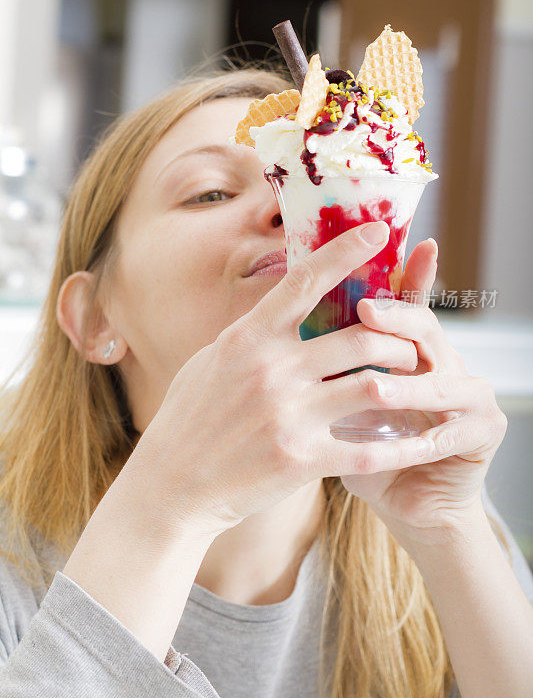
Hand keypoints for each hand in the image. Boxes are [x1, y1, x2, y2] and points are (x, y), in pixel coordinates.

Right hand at [130, 221, 428, 539]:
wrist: (171, 485)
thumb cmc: (188, 419)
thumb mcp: (211, 360)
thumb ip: (252, 334)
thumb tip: (284, 304)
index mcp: (247, 339)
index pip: (303, 281)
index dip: (345, 250)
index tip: (378, 229)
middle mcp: (270, 370)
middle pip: (358, 337)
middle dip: (397, 339)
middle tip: (412, 345)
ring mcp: (287, 415)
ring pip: (371, 385)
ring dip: (403, 381)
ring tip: (416, 383)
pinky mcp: (300, 460)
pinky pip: (367, 450)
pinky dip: (400, 446)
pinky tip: (419, 443)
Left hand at [339, 240, 507, 550]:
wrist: (406, 501)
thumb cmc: (360, 449)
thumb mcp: (337, 402)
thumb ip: (323, 364)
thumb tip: (277, 321)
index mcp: (408, 347)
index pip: (400, 302)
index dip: (392, 272)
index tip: (379, 237)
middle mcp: (442, 359)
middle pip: (422, 326)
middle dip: (395, 318)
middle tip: (366, 310)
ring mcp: (469, 392)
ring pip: (441, 377)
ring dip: (408, 386)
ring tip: (377, 389)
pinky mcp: (483, 430)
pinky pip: (457, 430)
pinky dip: (429, 439)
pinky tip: (411, 446)